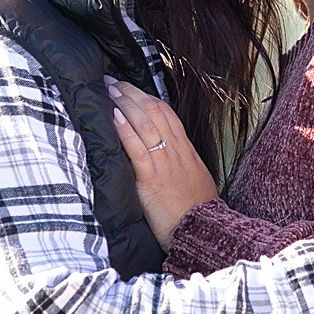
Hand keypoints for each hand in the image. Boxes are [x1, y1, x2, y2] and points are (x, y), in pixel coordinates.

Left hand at [106, 75, 217, 247]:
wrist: (204, 232)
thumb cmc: (196, 212)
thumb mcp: (194, 180)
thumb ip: (180, 165)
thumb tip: (165, 157)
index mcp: (186, 151)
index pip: (167, 114)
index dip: (147, 98)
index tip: (131, 89)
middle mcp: (176, 152)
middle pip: (155, 112)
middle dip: (132, 93)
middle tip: (113, 82)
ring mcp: (165, 164)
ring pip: (146, 124)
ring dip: (125, 104)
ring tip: (110, 90)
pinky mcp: (152, 179)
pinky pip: (138, 150)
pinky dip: (126, 131)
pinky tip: (115, 117)